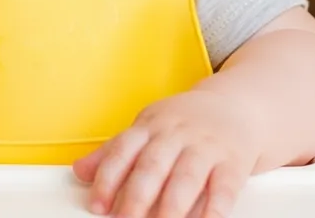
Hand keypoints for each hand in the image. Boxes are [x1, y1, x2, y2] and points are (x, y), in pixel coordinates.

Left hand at [73, 90, 259, 217]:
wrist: (235, 106)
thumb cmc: (182, 123)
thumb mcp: (146, 128)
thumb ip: (114, 152)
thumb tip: (79, 172)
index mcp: (149, 126)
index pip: (124, 150)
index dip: (108, 178)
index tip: (97, 205)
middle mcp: (175, 134)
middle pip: (152, 165)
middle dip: (136, 196)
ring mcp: (205, 147)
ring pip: (185, 178)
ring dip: (171, 207)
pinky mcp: (233, 163)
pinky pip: (223, 189)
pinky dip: (213, 210)